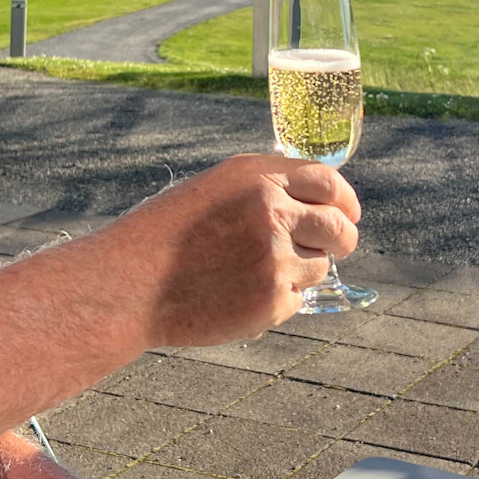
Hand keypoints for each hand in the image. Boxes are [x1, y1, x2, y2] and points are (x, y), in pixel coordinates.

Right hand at [92, 154, 360, 347]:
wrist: (131, 283)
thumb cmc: (166, 234)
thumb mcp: (215, 189)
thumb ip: (266, 188)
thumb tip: (317, 202)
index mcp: (258, 177)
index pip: (329, 182)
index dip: (344, 201)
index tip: (347, 213)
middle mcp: (272, 212)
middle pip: (340, 228)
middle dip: (342, 240)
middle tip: (333, 248)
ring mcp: (275, 259)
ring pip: (318, 267)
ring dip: (300, 270)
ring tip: (251, 272)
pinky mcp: (272, 302)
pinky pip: (296, 299)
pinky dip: (277, 300)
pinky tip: (238, 294)